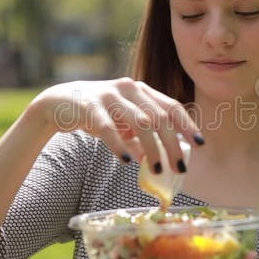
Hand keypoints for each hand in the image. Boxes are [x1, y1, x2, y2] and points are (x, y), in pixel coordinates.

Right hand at [30, 78, 202, 170]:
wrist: (59, 103)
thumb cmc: (97, 114)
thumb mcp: (123, 124)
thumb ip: (140, 137)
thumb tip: (159, 159)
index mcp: (141, 90)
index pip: (171, 106)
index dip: (187, 125)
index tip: (200, 144)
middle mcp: (128, 89)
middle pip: (159, 117)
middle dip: (172, 144)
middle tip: (179, 168)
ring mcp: (109, 96)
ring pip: (139, 122)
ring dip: (151, 148)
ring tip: (155, 169)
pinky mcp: (90, 106)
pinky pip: (108, 127)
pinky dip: (119, 144)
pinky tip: (126, 160)